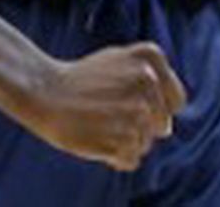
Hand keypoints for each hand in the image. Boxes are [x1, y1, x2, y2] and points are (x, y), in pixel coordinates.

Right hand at [22, 42, 185, 171]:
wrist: (43, 90)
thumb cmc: (81, 79)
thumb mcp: (119, 61)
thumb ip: (151, 83)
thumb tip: (168, 127)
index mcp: (149, 58)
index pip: (176, 102)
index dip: (156, 109)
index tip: (129, 103)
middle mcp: (147, 81)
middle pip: (161, 125)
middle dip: (138, 127)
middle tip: (107, 114)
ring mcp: (134, 110)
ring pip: (145, 144)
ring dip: (124, 143)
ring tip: (99, 126)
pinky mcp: (120, 136)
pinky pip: (131, 160)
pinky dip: (115, 158)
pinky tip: (97, 140)